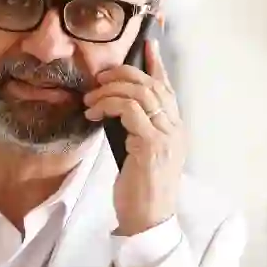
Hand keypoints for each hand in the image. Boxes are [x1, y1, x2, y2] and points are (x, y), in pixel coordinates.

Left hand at [83, 37, 185, 236]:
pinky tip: (94, 113)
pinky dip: (108, 105)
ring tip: (91, 99)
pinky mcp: (151, 145)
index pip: (168, 88)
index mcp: (175, 129)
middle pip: (152, 85)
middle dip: (123, 74)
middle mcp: (175, 129)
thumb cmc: (140, 190)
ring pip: (140, 93)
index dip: (157, 65)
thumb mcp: (139, 153)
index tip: (146, 46)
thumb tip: (117, 108)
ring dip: (110, 91)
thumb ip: (137, 129)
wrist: (148, 219)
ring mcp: (166, 136)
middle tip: (100, 77)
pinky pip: (129, 110)